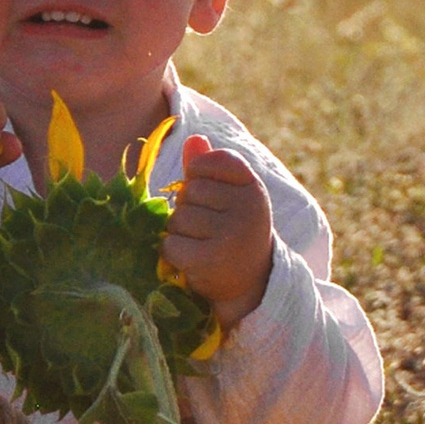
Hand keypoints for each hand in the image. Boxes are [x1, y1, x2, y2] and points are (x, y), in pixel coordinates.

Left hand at [163, 133, 274, 327]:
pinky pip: (171, 244)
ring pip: (177, 219)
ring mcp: (231, 234)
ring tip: (201, 244)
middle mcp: (248, 208)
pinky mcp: (212, 259)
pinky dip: (173, 253)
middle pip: (189, 192)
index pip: (213, 161)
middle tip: (208, 229)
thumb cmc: (233, 232)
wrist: (250, 284)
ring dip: (180, 233)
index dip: (200, 175)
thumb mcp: (230, 197)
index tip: (213, 196)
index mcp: (253, 187)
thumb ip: (210, 168)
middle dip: (188, 209)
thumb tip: (193, 139)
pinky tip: (192, 260)